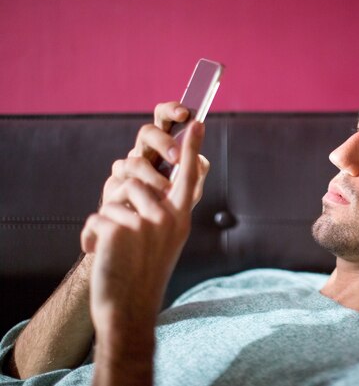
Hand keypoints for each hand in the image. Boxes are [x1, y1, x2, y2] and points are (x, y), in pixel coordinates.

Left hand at [80, 121, 205, 381]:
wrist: (130, 307)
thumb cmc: (145, 272)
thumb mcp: (165, 240)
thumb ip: (164, 210)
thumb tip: (150, 183)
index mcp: (181, 217)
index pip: (189, 175)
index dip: (192, 148)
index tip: (197, 122)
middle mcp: (170, 217)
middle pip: (140, 180)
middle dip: (124, 198)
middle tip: (125, 232)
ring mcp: (148, 222)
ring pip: (117, 194)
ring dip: (108, 219)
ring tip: (115, 246)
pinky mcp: (124, 229)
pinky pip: (98, 216)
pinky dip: (91, 237)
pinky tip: (101, 256)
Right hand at [102, 102, 208, 207]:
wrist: (151, 230)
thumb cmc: (172, 202)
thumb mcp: (191, 187)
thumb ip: (196, 171)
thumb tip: (199, 157)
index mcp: (163, 144)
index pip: (164, 118)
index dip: (171, 110)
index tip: (185, 113)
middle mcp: (144, 151)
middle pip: (147, 132)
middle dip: (163, 142)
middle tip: (177, 157)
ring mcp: (126, 166)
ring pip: (135, 160)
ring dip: (153, 175)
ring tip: (167, 190)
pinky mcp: (114, 184)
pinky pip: (122, 182)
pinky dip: (139, 192)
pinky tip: (150, 200)